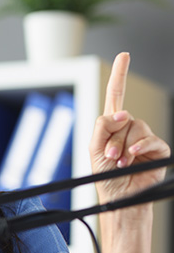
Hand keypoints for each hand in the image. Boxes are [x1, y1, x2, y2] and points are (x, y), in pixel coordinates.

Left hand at [89, 52, 169, 205]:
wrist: (119, 196)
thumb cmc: (105, 176)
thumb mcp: (94, 149)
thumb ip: (102, 127)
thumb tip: (122, 113)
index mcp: (112, 127)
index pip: (115, 96)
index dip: (119, 75)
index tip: (123, 55)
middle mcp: (129, 129)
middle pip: (124, 118)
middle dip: (113, 139)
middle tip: (109, 157)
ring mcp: (145, 137)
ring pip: (136, 128)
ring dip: (124, 146)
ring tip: (119, 162)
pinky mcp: (158, 148)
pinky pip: (150, 139)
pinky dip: (139, 147)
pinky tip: (133, 157)